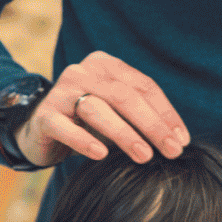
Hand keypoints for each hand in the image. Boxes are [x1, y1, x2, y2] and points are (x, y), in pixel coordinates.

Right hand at [15, 51, 189, 167]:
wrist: (40, 131)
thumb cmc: (87, 123)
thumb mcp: (116, 115)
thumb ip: (141, 117)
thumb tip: (177, 139)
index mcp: (105, 65)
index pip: (143, 86)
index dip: (166, 113)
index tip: (181, 140)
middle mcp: (82, 72)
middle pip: (124, 96)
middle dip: (152, 124)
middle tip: (171, 151)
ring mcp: (60, 93)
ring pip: (97, 109)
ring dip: (125, 134)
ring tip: (144, 156)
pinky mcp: (44, 115)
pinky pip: (65, 126)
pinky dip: (84, 140)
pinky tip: (101, 154)